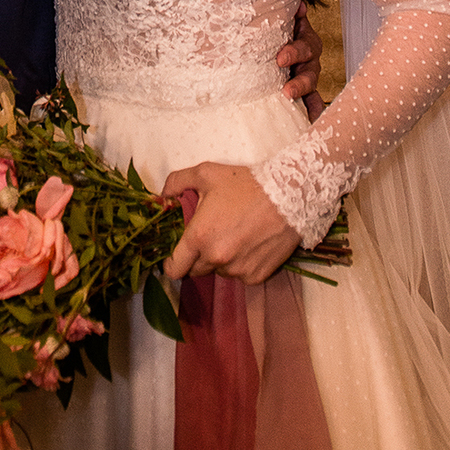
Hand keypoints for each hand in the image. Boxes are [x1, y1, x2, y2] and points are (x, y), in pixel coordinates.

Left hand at [162, 163, 299, 283]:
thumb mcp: (206, 173)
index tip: (175, 256)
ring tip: (233, 235)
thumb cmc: (245, 184)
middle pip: (196, 270)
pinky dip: (240, 264)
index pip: (174, 268)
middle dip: (197, 258)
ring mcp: (237, 270)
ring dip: (220, 260)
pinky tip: (249, 243)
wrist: (288, 196)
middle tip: (208, 237)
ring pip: (219, 272)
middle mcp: (216, 259)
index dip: (171, 264)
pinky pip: (240, 275)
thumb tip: (162, 195)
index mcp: (199, 238)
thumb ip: (177, 182)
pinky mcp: (256, 276)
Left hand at [277, 0, 322, 121]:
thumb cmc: (278, 26)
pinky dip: (312, 110)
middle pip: (309, 71)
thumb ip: (288, 12)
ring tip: (292, 105)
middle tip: (286, 90)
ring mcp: (308, 74)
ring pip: (311, 87)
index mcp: (305, 39)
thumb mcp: (281, 17)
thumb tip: (300, 5)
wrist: (276, 32)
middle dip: (299, 82)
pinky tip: (310, 121)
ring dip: (303, 96)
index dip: (294, 53)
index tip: (280, 60)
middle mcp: (309, 58)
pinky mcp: (305, 89)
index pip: (304, 46)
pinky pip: (312, 101)